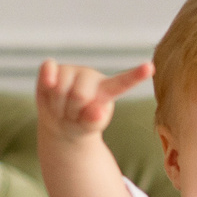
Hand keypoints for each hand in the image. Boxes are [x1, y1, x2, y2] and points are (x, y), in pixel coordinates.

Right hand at [36, 59, 150, 145]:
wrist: (59, 122)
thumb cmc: (80, 124)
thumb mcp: (89, 129)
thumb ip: (93, 122)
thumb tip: (95, 112)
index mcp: (107, 90)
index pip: (122, 83)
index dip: (135, 76)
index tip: (150, 68)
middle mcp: (90, 76)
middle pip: (79, 95)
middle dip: (71, 111)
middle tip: (71, 115)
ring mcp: (71, 70)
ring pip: (60, 89)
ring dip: (57, 106)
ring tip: (61, 108)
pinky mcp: (53, 67)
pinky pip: (48, 69)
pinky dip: (46, 79)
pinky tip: (49, 85)